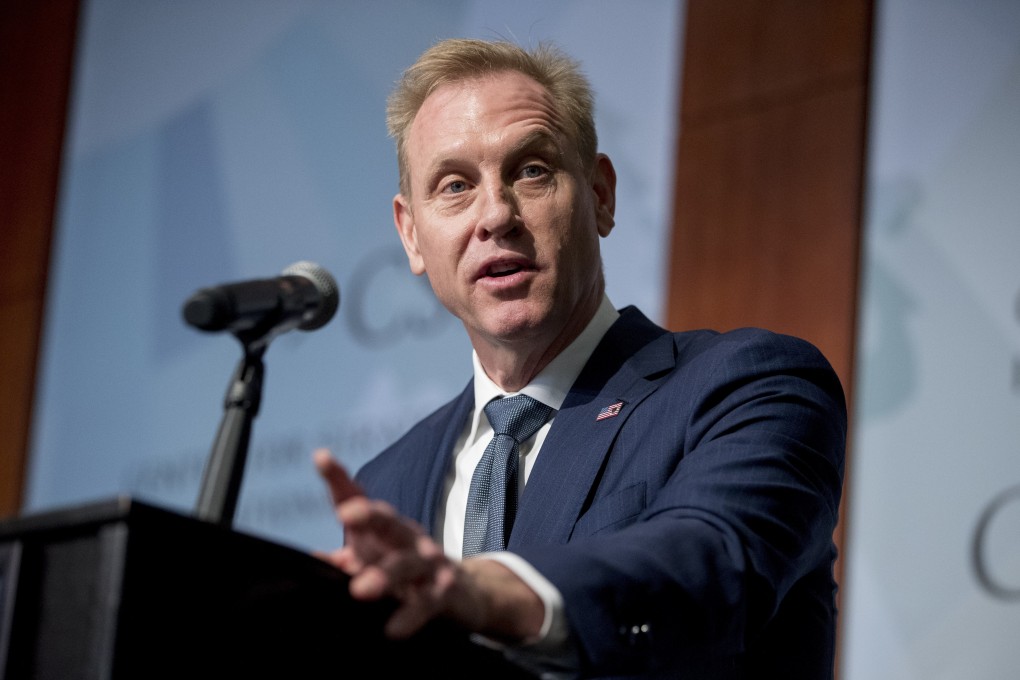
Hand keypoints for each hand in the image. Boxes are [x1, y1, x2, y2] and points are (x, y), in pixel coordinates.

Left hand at [313, 449, 544, 641]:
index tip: (322, 459)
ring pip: (408, 563)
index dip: (340, 479)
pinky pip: (427, 603)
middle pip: (389, 520)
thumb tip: (309, 558)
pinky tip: (392, 630)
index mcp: (385, 527)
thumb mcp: (374, 561)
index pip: (359, 499)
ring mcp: (429, 562)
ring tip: (359, 590)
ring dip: (385, 574)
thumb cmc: (407, 573)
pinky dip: (410, 615)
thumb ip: (343, 558)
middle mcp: (407, 537)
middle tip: (347, 515)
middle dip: (370, 514)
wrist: (464, 593)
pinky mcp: (445, 591)